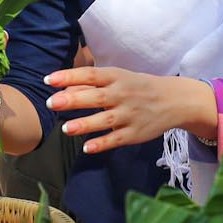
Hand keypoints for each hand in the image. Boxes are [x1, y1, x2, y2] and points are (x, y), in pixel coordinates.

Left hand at [45, 67, 213, 153]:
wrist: (175, 100)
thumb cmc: (138, 87)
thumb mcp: (118, 79)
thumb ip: (91, 84)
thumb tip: (62, 90)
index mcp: (117, 77)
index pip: (90, 74)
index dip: (69, 76)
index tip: (48, 80)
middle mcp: (123, 94)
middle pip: (96, 97)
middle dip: (73, 100)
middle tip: (51, 102)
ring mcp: (130, 114)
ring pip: (105, 120)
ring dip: (85, 124)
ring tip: (66, 129)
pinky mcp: (135, 133)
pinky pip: (116, 139)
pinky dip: (102, 144)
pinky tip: (87, 148)